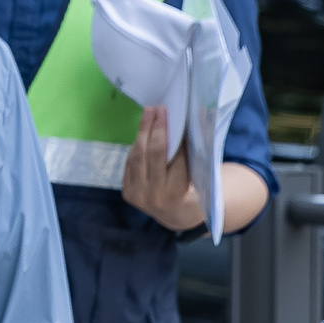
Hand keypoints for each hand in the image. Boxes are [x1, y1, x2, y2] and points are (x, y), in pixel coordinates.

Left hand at [121, 106, 202, 230]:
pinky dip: (136, 147)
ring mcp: (137, 195)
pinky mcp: (127, 193)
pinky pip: (130, 164)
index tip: (170, 114)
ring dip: (142, 133)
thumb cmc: (191, 188)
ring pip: (138, 157)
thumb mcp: (196, 174)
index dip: (171, 134)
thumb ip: (191, 153)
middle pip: (153, 154)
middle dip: (154, 128)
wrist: (174, 213)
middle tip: (157, 108)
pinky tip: (142, 132)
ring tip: (148, 114)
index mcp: (176, 191)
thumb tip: (195, 117)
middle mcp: (154, 194)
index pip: (174, 157)